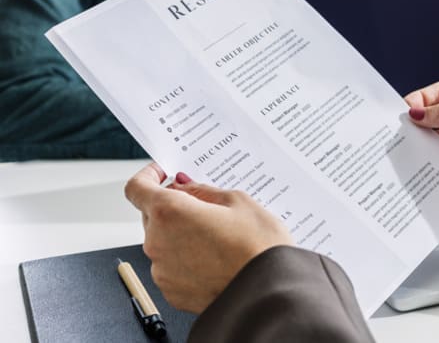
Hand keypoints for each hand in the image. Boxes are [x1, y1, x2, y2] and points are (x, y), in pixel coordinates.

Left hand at [125, 164, 292, 312]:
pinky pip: (170, 265)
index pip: (137, 187)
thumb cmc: (258, 246)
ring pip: (162, 240)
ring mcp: (162, 270)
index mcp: (169, 211)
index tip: (162, 173)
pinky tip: (213, 256)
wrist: (270, 294)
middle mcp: (157, 241)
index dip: (148, 176)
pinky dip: (185, 257)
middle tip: (203, 204)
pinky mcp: (172, 292)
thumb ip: (202, 190)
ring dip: (179, 232)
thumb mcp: (236, 201)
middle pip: (151, 213)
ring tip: (215, 235)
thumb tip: (184, 185)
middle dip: (172, 205)